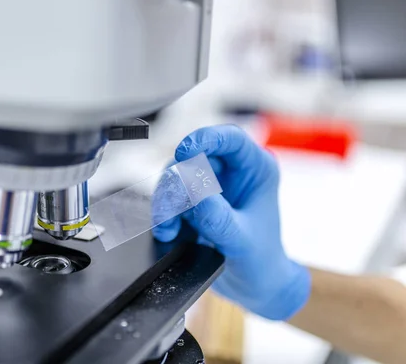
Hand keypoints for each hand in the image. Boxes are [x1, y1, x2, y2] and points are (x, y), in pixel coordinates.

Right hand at [153, 125, 310, 320]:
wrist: (254, 287)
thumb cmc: (262, 261)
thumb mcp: (243, 241)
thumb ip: (220, 219)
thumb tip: (195, 193)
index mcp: (255, 170)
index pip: (229, 139)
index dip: (205, 139)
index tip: (185, 152)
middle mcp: (230, 173)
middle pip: (193, 159)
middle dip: (177, 183)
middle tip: (171, 208)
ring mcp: (209, 188)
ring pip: (175, 178)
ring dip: (167, 203)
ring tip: (169, 228)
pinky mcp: (192, 204)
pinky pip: (169, 199)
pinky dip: (164, 215)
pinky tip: (168, 233)